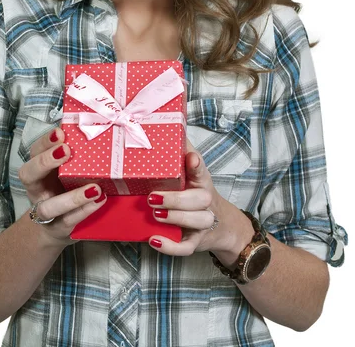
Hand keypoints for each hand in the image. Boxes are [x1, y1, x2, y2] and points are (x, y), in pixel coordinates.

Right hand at [18, 127, 106, 248]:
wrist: (55, 226)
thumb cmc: (63, 189)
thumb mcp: (65, 171)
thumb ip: (75, 154)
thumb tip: (98, 126)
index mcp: (38, 170)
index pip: (34, 151)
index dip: (45, 142)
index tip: (60, 132)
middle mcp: (37, 189)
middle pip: (29, 174)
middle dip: (45, 161)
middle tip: (66, 151)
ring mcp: (45, 211)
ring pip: (49, 206)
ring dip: (72, 197)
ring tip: (95, 188)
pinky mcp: (59, 228)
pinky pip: (70, 220)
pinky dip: (85, 211)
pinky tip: (100, 201)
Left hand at [147, 139, 250, 257]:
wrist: (221, 225)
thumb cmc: (197, 194)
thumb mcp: (193, 175)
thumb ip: (182, 155)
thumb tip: (171, 127)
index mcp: (202, 181)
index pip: (201, 171)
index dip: (196, 165)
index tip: (190, 159)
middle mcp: (206, 201)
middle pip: (198, 200)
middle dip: (175, 199)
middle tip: (153, 197)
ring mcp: (203, 223)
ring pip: (195, 222)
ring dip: (175, 218)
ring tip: (155, 215)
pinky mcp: (196, 241)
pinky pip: (186, 247)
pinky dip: (170, 246)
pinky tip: (154, 240)